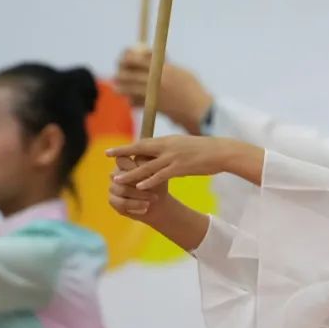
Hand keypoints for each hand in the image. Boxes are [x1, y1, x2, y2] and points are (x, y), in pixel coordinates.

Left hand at [107, 136, 263, 190]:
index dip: (127, 147)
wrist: (221, 152)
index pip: (143, 143)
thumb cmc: (205, 150)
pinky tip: (139, 187)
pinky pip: (160, 176)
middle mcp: (167, 147)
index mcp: (168, 140)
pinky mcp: (180, 168)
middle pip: (140, 150)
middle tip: (107, 156)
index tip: (114, 150)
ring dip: (130, 173)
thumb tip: (162, 154)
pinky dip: (149, 181)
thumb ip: (171, 150)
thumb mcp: (185, 146)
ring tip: (117, 179)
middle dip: (122, 153)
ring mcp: (173, 157)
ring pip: (146, 166)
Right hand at [107, 157, 166, 221]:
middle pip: (121, 175)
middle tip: (154, 188)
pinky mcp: (112, 200)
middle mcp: (116, 173)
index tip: (146, 172)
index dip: (133, 166)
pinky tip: (145, 209)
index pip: (121, 159)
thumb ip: (149, 166)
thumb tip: (145, 165)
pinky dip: (135, 206)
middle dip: (139, 182)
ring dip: (139, 196)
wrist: (157, 201)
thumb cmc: (158, 182)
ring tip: (151, 201)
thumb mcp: (157, 172)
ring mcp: (112, 187)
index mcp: (124, 162)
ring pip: (122, 190)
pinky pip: (121, 203)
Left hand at [114, 47, 213, 133]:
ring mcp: (153, 94)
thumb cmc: (193, 89)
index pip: (136, 59)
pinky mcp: (153, 106)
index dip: (126, 57)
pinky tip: (131, 102)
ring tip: (117, 88)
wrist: (199, 109)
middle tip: (116, 74)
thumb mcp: (181, 72)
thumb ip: (165, 66)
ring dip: (121, 88)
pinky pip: (137, 103)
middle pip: (129, 74)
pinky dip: (132, 102)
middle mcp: (155, 79)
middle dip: (120, 73)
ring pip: (129, 88)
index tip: (124, 57)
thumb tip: (151, 60)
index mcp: (162, 67)